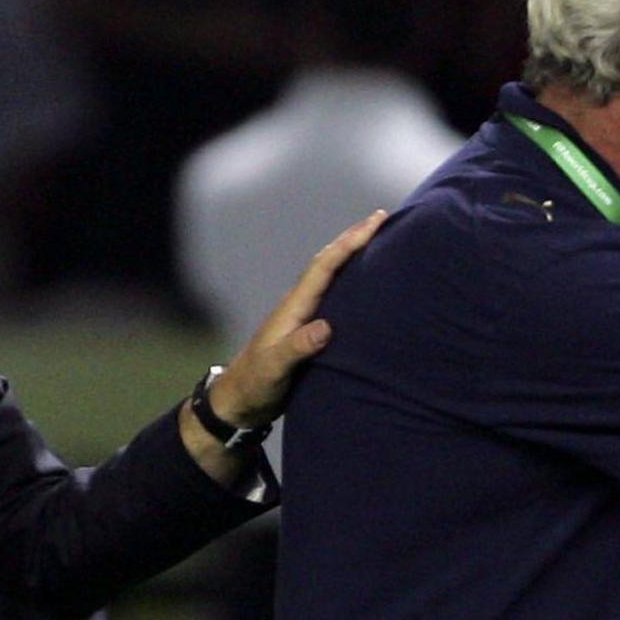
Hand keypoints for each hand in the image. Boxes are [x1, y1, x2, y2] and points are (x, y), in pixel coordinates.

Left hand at [205, 209, 387, 430]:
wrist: (238, 401)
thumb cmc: (255, 385)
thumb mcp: (274, 369)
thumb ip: (297, 348)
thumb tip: (326, 327)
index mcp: (294, 308)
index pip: (325, 267)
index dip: (349, 243)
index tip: (374, 223)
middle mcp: (299, 306)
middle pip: (328, 262)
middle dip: (353, 238)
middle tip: (381, 218)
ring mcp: (303, 317)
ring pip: (330, 276)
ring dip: (351, 255)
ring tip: (376, 240)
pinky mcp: (308, 331)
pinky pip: (333, 295)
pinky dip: (349, 280)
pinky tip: (363, 282)